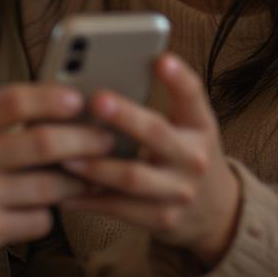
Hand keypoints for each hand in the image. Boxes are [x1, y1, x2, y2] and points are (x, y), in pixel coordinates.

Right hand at [0, 83, 113, 276]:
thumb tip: (53, 103)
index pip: (14, 100)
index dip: (53, 97)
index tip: (80, 99)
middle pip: (44, 143)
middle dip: (86, 140)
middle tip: (108, 139)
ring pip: (50, 186)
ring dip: (78, 180)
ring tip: (91, 173)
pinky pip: (39, 220)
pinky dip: (47, 212)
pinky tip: (42, 207)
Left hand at [60, 53, 240, 266]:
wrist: (214, 210)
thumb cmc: (184, 152)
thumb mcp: (187, 126)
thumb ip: (160, 103)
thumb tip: (105, 75)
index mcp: (200, 125)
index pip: (193, 95)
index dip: (177, 77)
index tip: (159, 58)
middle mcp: (194, 157)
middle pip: (157, 133)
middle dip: (126, 117)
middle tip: (96, 100)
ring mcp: (179, 191)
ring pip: (133, 177)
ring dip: (97, 166)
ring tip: (66, 155)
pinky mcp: (161, 218)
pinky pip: (120, 209)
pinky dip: (89, 200)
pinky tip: (63, 192)